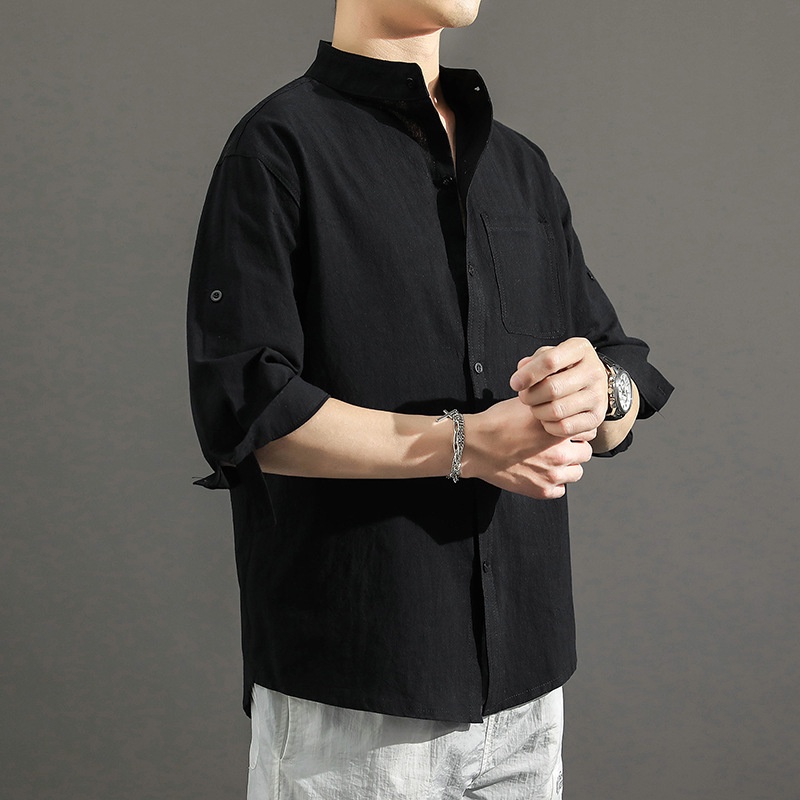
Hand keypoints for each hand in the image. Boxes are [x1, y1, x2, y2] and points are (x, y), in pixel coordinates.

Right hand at [461, 396, 594, 499]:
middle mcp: (560, 452)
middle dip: (575, 448)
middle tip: (559, 445)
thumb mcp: (526, 404)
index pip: (588, 431)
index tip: (567, 429)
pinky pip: (561, 490)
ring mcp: (552, 474)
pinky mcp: (541, 490)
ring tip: (550, 460)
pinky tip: (541, 473)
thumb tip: (560, 403)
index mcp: (559, 429)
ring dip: (567, 466)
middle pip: (585, 452)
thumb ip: (549, 406)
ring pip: (576, 472)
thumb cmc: (496, 422)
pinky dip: (554, 483)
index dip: (577, 429)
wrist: (475, 445)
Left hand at [508, 337, 606, 439]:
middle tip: (525, 397)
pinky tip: (547, 419)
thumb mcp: (550, 355)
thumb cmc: (563, 368)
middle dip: (530, 396)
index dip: (527, 374)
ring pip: (556, 411)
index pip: (550, 361)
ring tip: (536, 407)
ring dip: (538, 412)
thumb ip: (533, 361)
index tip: (515, 383)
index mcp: (580, 349)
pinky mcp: (596, 418)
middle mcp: (594, 371)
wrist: (590, 383)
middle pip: (552, 388)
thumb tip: (522, 371)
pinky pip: (565, 428)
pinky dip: (549, 426)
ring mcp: (598, 396)